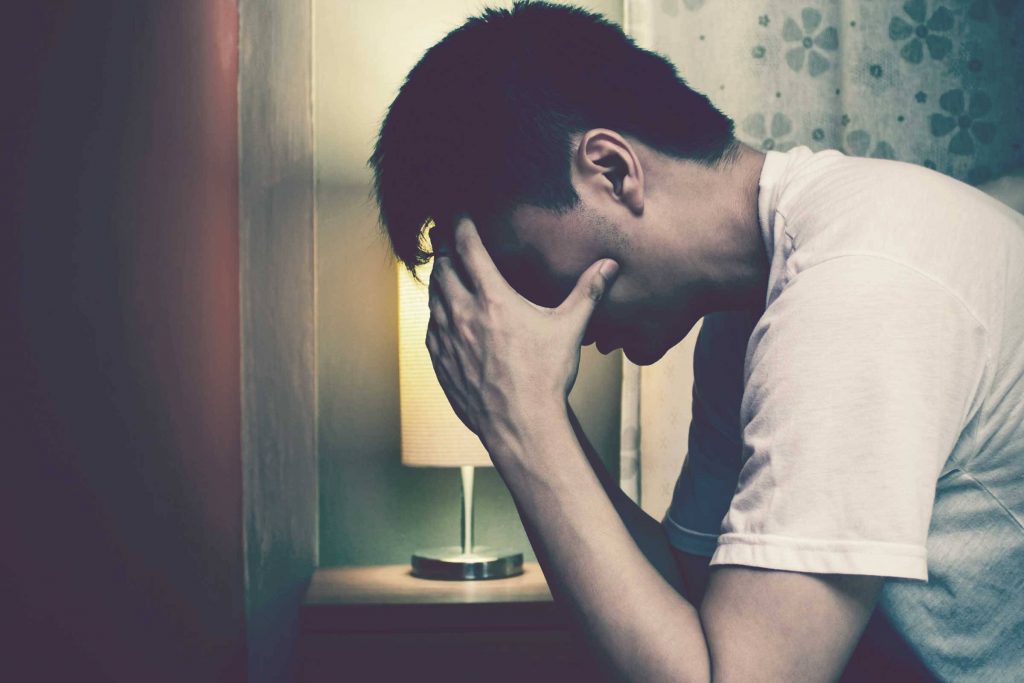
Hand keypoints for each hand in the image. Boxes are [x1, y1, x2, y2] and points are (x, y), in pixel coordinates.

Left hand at [426, 216, 618, 451]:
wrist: (521, 425)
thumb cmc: (546, 377)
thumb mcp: (570, 329)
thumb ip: (587, 292)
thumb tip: (610, 265)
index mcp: (492, 298)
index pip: (468, 246)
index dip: (460, 223)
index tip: (458, 212)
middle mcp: (463, 313)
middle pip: (443, 267)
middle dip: (445, 249)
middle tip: (449, 238)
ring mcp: (448, 339)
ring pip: (433, 296)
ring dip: (439, 280)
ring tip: (447, 272)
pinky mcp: (441, 362)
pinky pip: (431, 328)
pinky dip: (437, 314)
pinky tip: (446, 316)